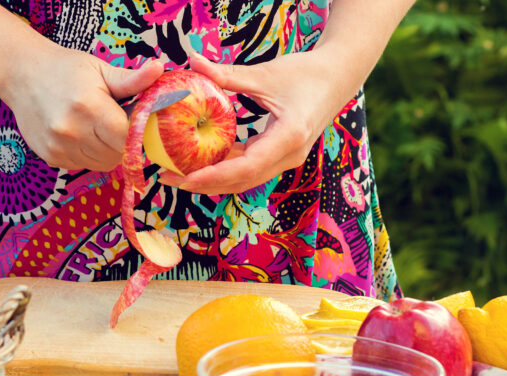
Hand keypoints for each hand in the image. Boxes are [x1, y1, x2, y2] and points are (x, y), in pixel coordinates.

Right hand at [0, 42, 163, 170]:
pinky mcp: (51, 158)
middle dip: (123, 141)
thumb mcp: (99, 69)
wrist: (20, 74)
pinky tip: (81, 133)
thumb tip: (159, 70)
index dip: (137, 133)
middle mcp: (72, 131)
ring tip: (98, 126)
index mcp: (89, 107)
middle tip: (116, 121)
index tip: (138, 123)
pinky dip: (89, 154)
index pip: (127, 137)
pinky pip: (83, 165)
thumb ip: (131, 79)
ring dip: (108, 151)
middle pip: (117, 154)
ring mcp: (59, 147)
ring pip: (102, 164)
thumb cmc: (63, 68)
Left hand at [158, 52, 350, 193]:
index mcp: (289, 136)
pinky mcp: (281, 156)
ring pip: (245, 179)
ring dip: (212, 180)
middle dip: (205, 184)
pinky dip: (225, 168)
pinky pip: (249, 168)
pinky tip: (199, 162)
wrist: (337, 79)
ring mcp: (286, 159)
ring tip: (177, 174)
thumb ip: (227, 74)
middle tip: (168, 178)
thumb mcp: (265, 74)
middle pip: (242, 181)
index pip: (248, 166)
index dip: (215, 176)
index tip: (186, 177)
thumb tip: (191, 60)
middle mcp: (289, 155)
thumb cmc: (305, 73)